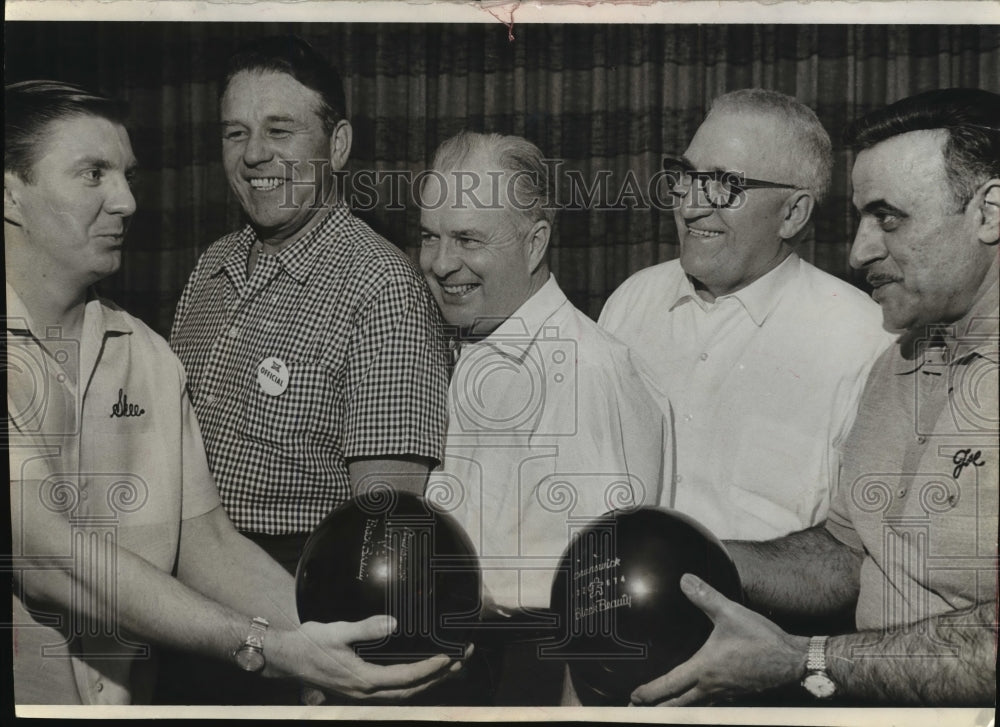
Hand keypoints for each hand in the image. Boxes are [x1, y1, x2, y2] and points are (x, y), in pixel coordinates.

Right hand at [269, 615, 466, 700]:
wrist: (287, 658)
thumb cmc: (310, 643)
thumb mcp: (337, 631)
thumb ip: (366, 628)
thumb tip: (393, 622)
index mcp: (364, 680)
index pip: (406, 678)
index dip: (429, 668)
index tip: (448, 656)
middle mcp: (366, 692)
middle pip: (412, 690)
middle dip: (439, 677)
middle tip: (461, 660)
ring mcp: (363, 694)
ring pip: (404, 694)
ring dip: (429, 681)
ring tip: (451, 667)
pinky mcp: (360, 689)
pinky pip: (394, 691)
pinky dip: (413, 683)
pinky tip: (422, 672)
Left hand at [630, 573, 809, 705]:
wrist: (793, 660)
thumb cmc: (762, 639)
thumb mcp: (731, 613)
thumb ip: (706, 597)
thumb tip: (684, 580)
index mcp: (705, 669)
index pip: (670, 685)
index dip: (650, 692)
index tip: (634, 697)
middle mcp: (712, 686)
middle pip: (678, 704)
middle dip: (657, 708)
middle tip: (637, 709)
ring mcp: (725, 693)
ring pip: (693, 706)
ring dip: (675, 707)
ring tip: (662, 707)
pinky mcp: (737, 693)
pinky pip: (709, 703)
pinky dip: (696, 703)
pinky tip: (695, 697)